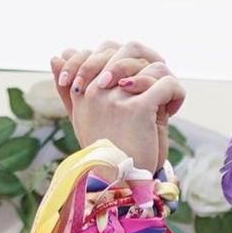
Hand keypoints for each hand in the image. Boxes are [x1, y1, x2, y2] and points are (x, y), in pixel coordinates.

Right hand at [50, 41, 183, 172]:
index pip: (104, 48)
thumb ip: (70, 90)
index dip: (129, 56)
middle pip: (131, 48)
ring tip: (165, 102)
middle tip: (159, 82)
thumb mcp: (84, 119)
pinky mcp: (136, 108)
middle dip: (151, 61)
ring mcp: (113, 98)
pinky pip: (165, 83)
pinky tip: (172, 111)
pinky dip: (175, 95)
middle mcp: (94, 91)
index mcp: (84, 90)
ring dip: (166, 81)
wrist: (119, 184)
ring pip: (153, 66)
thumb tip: (55, 54)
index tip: (140, 80)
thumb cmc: (104, 154)